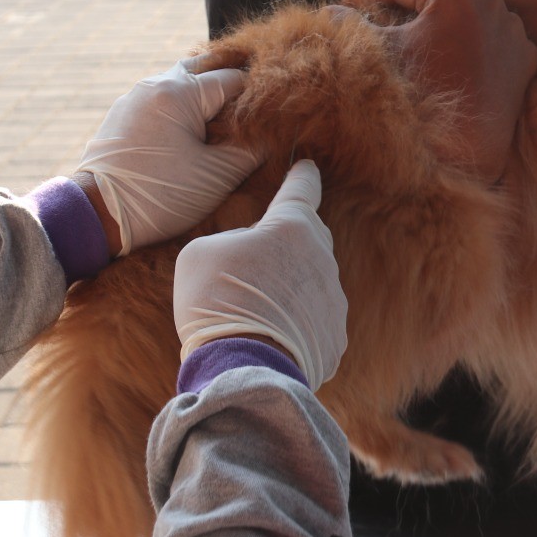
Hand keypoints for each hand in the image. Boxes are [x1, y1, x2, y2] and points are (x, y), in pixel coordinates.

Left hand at [76, 58, 261, 254]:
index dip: (257, 97)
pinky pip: (161, 100)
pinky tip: (191, 134)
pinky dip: (181, 108)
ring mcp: (134, 97)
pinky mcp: (122, 115)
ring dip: (204, 97)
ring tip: (223, 124)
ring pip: (181, 82)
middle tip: (250, 112)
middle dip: (230, 87)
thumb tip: (271, 134)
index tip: (271, 117)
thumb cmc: (161, 195)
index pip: (234, 79)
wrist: (98, 215)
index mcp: (180, 92)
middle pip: (205, 69)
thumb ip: (251, 149)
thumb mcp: (218, 176)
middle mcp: (154, 84)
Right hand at [173, 160, 347, 387]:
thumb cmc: (216, 303)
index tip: (308, 168)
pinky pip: (314, 320)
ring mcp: (333, 300)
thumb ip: (231, 241)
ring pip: (310, 282)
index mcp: (292, 227)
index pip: (301, 191)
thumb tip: (250, 254)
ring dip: (287, 290)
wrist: (243, 368)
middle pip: (306, 239)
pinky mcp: (335, 336)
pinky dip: (294, 324)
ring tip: (252, 313)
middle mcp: (321, 259)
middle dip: (286, 243)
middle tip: (254, 262)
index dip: (302, 177)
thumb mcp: (201, 253)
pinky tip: (268, 339)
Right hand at [341, 0, 536, 184]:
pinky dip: (474, 46)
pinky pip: (493, 42)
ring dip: (444, 25)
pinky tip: (453, 57)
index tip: (351, 3)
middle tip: (379, 18)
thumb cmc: (421, 93)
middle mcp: (491, 2)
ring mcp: (513, 30)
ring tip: (415, 37)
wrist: (466, 144)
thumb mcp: (382, 52)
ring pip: (468, 19)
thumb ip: (352, 25)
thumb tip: (327, 11)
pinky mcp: (526, 57)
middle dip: (408, 9)